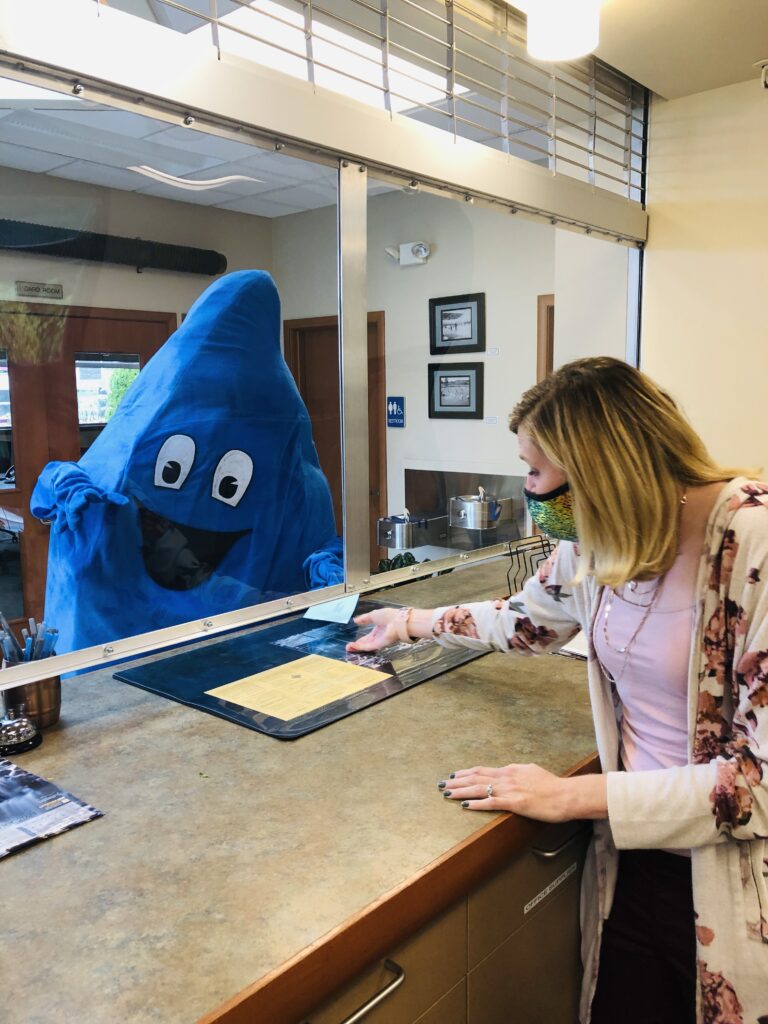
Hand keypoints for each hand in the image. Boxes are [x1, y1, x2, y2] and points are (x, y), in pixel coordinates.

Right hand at [345, 609, 400, 652]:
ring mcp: (379, 642)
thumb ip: (364, 619)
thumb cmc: (388, 616)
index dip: (359, 640)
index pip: (367, 637)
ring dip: (357, 648)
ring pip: (366, 646)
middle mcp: (378, 637)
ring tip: (347, 648)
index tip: (352, 642)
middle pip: (365, 643)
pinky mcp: (379, 645)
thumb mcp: (373, 615)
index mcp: (378, 630)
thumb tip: (355, 620)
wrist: (397, 620)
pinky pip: (368, 647)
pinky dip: (360, 647)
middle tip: (347, 647)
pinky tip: (353, 646)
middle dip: (356, 646)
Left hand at [439, 763, 576, 822]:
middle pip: (476, 777)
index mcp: (511, 769)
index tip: (455, 776)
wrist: (566, 794)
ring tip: (447, 793)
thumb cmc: (553, 786)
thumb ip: (518, 772)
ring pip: (479, 788)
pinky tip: (464, 806)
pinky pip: (490, 802)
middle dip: (457, 781)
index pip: (483, 770)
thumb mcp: (532, 772)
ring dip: (461, 791)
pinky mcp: (515, 802)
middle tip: (442, 784)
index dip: (467, 773)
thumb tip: (510, 772)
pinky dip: (475, 804)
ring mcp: (510, 789)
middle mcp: (507, 776)